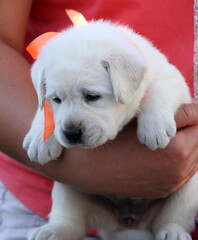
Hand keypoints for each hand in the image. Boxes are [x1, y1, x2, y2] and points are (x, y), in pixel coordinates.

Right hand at [41, 103, 197, 197]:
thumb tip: (187, 111)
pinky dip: (183, 159)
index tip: (183, 108)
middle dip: (192, 126)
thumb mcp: (139, 121)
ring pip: (195, 157)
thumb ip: (167, 115)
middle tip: (179, 118)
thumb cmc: (111, 141)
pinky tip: (170, 151)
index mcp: (175, 148)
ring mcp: (172, 182)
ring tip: (175, 132)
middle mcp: (179, 169)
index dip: (192, 111)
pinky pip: (185, 172)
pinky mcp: (164, 190)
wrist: (91, 170)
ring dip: (189, 142)